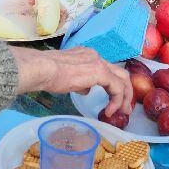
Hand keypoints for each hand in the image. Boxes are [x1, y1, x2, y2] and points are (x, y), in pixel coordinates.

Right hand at [11, 48, 132, 118]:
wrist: (43, 69)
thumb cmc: (48, 74)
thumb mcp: (68, 78)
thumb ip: (81, 82)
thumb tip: (87, 89)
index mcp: (87, 56)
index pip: (107, 70)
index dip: (113, 86)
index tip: (111, 102)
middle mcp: (95, 56)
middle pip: (120, 73)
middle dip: (126, 92)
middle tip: (125, 108)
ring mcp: (98, 62)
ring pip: (122, 79)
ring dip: (124, 97)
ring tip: (122, 112)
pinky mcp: (100, 71)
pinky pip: (116, 87)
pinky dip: (116, 100)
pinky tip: (108, 111)